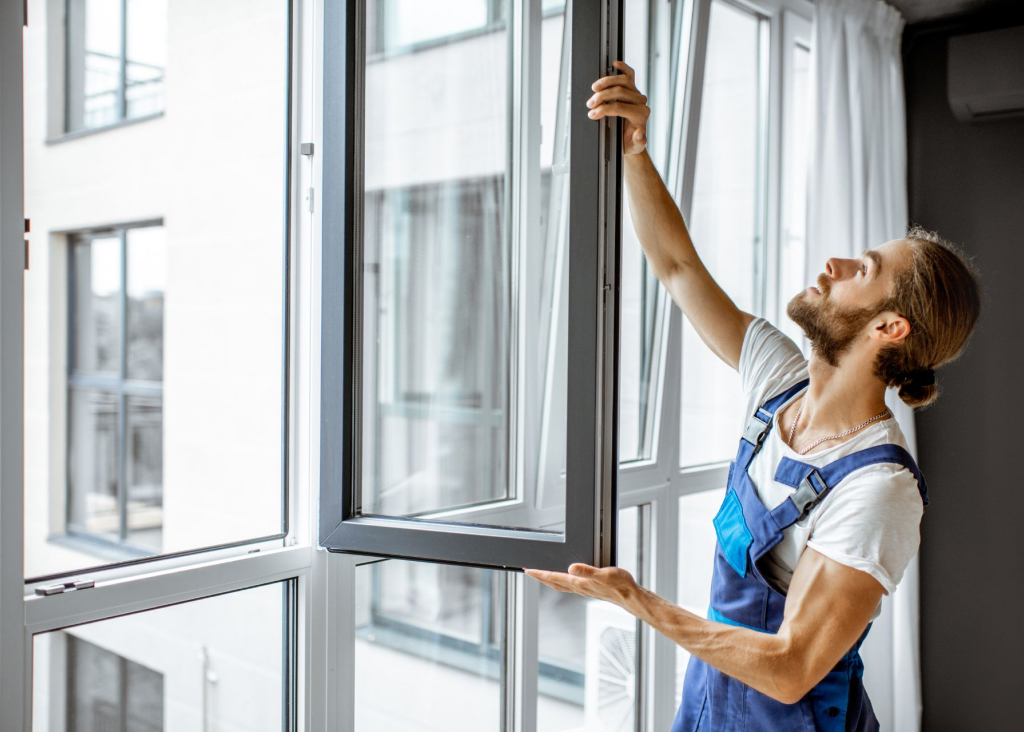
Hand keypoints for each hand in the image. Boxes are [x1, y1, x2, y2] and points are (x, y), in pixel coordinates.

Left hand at [524, 563, 641, 609]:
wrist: (631, 596)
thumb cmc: (620, 585)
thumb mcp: (604, 574)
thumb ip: (587, 571)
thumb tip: (570, 567)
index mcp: (579, 583)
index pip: (555, 577)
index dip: (540, 574)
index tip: (528, 570)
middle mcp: (579, 587)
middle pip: (554, 583)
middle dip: (540, 577)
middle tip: (529, 572)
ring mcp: (584, 589)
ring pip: (561, 585)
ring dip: (549, 580)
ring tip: (541, 575)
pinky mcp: (590, 588)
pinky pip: (570, 585)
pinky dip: (561, 581)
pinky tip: (564, 578)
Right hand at [587, 60, 648, 154]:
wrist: (631, 140)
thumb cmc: (630, 142)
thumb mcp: (634, 147)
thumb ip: (639, 141)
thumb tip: (640, 133)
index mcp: (641, 115)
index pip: (620, 107)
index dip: (604, 109)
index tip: (593, 114)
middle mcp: (640, 102)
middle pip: (620, 91)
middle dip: (602, 96)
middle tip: (590, 104)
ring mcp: (636, 94)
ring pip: (623, 80)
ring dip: (606, 82)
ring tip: (594, 89)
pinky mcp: (632, 89)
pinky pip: (629, 74)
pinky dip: (622, 67)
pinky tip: (615, 64)